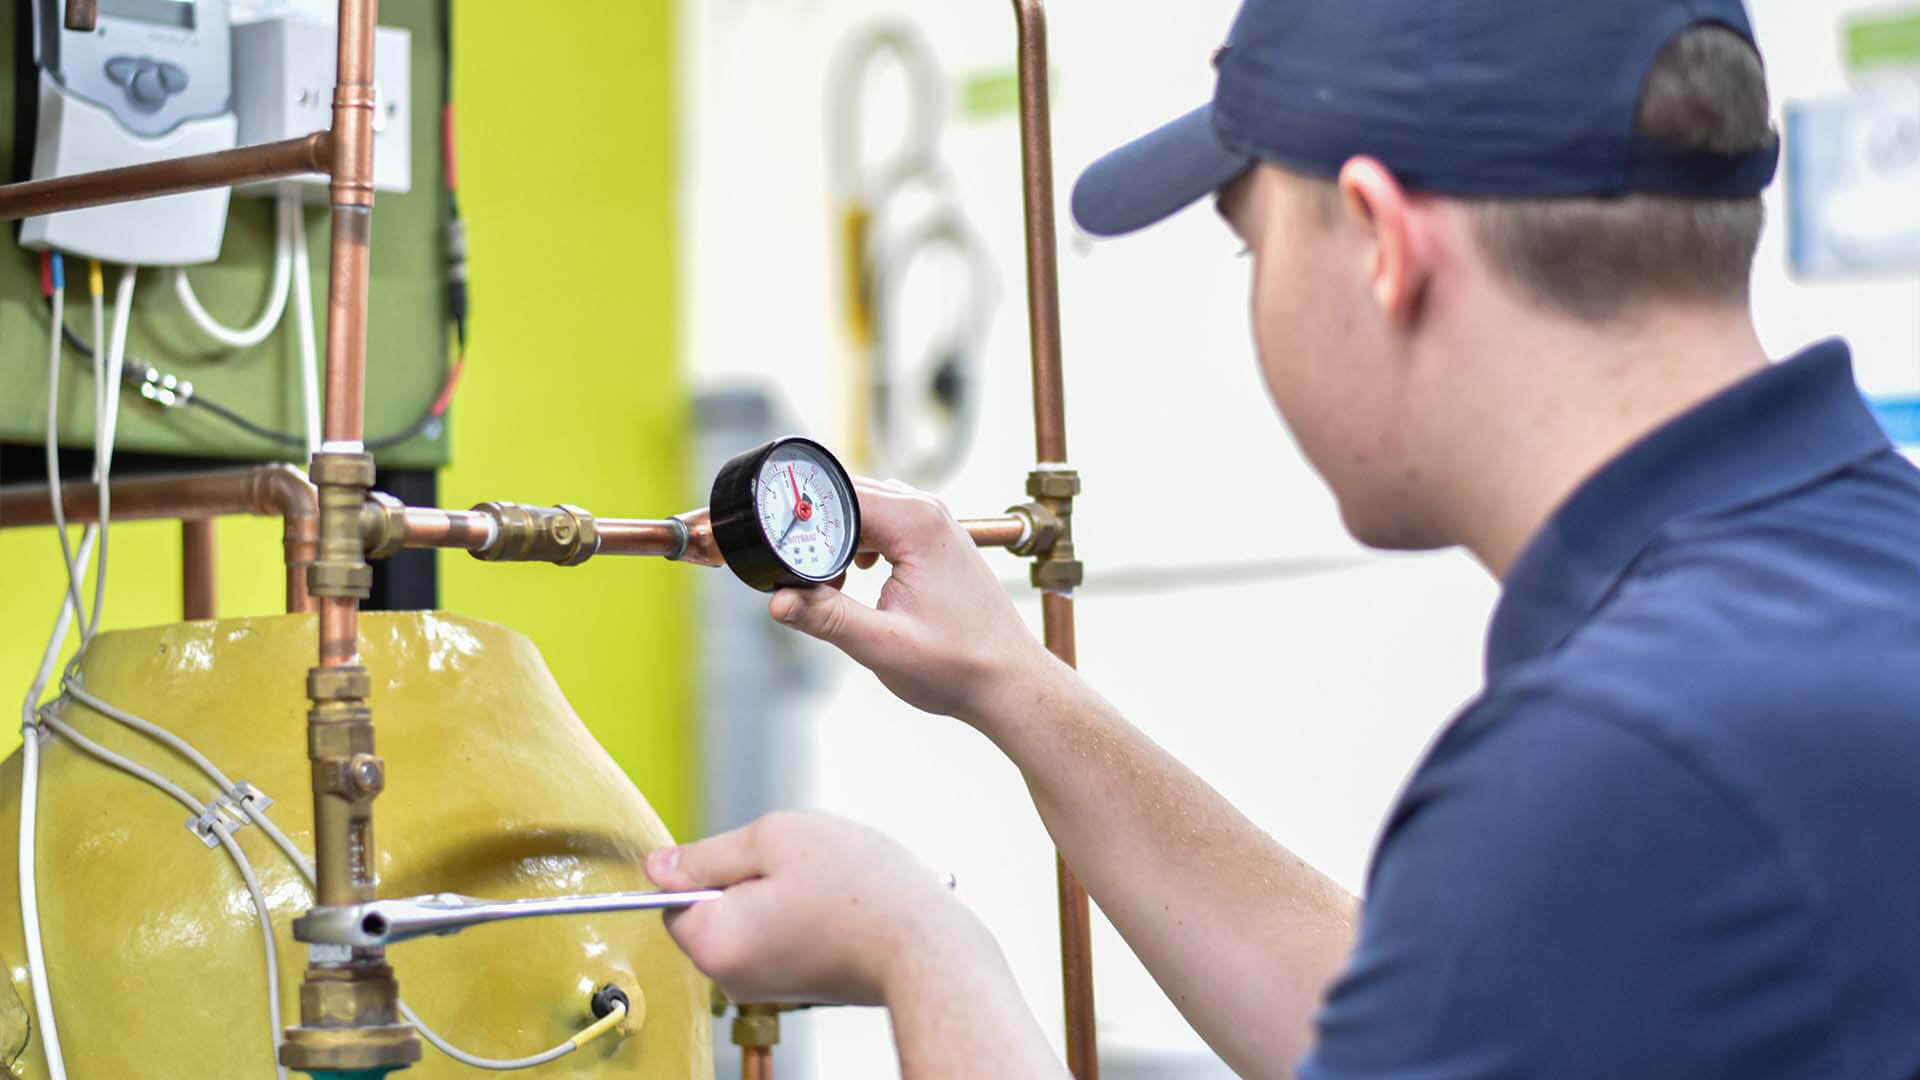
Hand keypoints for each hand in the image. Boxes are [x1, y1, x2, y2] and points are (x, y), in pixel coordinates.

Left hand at [647, 812, 982, 1006]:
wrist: (928, 946)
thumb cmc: (861, 890)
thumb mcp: (774, 839)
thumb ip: (706, 854)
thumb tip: (657, 867)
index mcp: (713, 942)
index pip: (674, 896)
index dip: (713, 865)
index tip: (758, 856)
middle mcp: (732, 977)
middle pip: (715, 908)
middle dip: (750, 878)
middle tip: (799, 866)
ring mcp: (767, 986)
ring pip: (752, 918)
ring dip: (780, 893)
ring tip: (827, 885)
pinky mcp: (799, 985)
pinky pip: (783, 934)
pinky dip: (804, 915)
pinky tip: (840, 905)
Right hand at [768, 479, 1052, 724]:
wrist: (1008, 681)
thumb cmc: (959, 665)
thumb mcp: (882, 645)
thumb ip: (827, 617)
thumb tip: (777, 601)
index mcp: (916, 523)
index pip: (839, 496)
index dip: (801, 521)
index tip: (779, 554)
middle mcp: (927, 510)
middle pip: (848, 495)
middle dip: (815, 530)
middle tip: (798, 574)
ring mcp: (934, 522)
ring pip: (864, 509)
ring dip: (837, 539)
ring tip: (830, 585)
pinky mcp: (934, 540)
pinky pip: (882, 524)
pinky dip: (858, 545)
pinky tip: (854, 579)